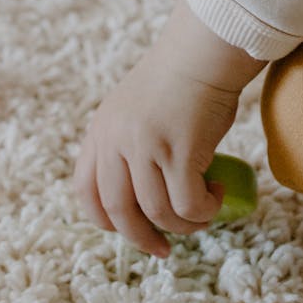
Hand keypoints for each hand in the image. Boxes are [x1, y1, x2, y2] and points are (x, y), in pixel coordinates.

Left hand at [73, 0, 264, 255]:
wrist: (202, 54)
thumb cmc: (177, 85)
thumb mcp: (133, 115)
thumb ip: (127, 149)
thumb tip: (142, 202)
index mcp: (99, 133)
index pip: (85, 192)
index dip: (106, 221)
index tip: (132, 231)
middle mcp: (115, 142)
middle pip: (119, 212)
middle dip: (142, 239)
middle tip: (164, 249)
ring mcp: (145, 147)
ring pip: (159, 213)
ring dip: (185, 225)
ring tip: (204, 212)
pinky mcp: (179, 151)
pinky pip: (188, 204)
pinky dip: (204, 210)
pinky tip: (216, 193)